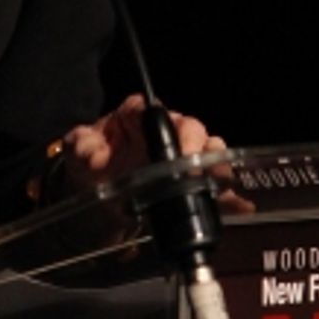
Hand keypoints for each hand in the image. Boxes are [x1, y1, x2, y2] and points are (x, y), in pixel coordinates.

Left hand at [64, 95, 251, 213]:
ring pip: (210, 152)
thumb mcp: (79, 151)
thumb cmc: (90, 161)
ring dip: (217, 166)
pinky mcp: (190, 182)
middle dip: (198, 145)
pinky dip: (228, 195)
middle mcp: (165, 132)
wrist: (97, 191)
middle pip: (192, 129)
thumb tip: (92, 152)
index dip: (169, 124)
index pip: (157, 112)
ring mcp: (180, 156)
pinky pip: (214, 184)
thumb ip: (83, 147)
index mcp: (137, 118)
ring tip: (220, 182)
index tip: (176, 142)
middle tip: (197, 165)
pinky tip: (239, 206)